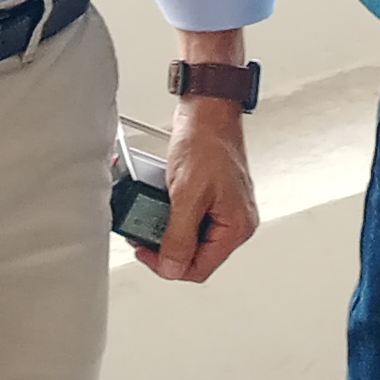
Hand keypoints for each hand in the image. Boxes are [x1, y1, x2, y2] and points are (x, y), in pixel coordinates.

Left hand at [143, 106, 259, 284]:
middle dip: (165, 246)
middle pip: (195, 255)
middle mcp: (235, 222)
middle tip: (144, 232)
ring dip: (165, 229)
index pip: (200, 268)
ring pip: (189, 237)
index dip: (169, 265)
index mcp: (236, 227)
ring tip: (149, 212)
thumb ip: (178, 236)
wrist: (207, 111)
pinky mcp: (212, 198)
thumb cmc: (206, 142)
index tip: (146, 251)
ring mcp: (224, 209)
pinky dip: (170, 214)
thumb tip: (172, 267)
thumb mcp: (187, 194)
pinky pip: (189, 218)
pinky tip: (159, 201)